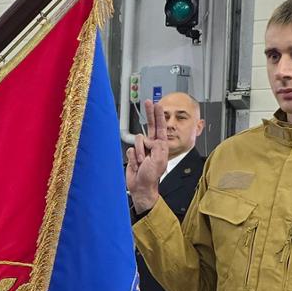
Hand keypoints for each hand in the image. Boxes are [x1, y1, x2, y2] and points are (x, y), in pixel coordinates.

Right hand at [125, 99, 169, 213]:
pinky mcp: (133, 154)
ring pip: (137, 140)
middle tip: (148, 102)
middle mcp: (152, 145)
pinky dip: (133, 157)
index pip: (160, 127)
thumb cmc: (152, 177)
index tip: (157, 105)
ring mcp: (142, 150)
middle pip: (150, 126)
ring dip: (139, 153)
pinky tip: (137, 165)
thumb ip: (157, 147)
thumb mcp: (159, 161)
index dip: (158, 115)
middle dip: (149, 114)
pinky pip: (130, 149)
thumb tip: (151, 139)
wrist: (140, 188)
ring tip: (142, 163)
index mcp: (161, 146)